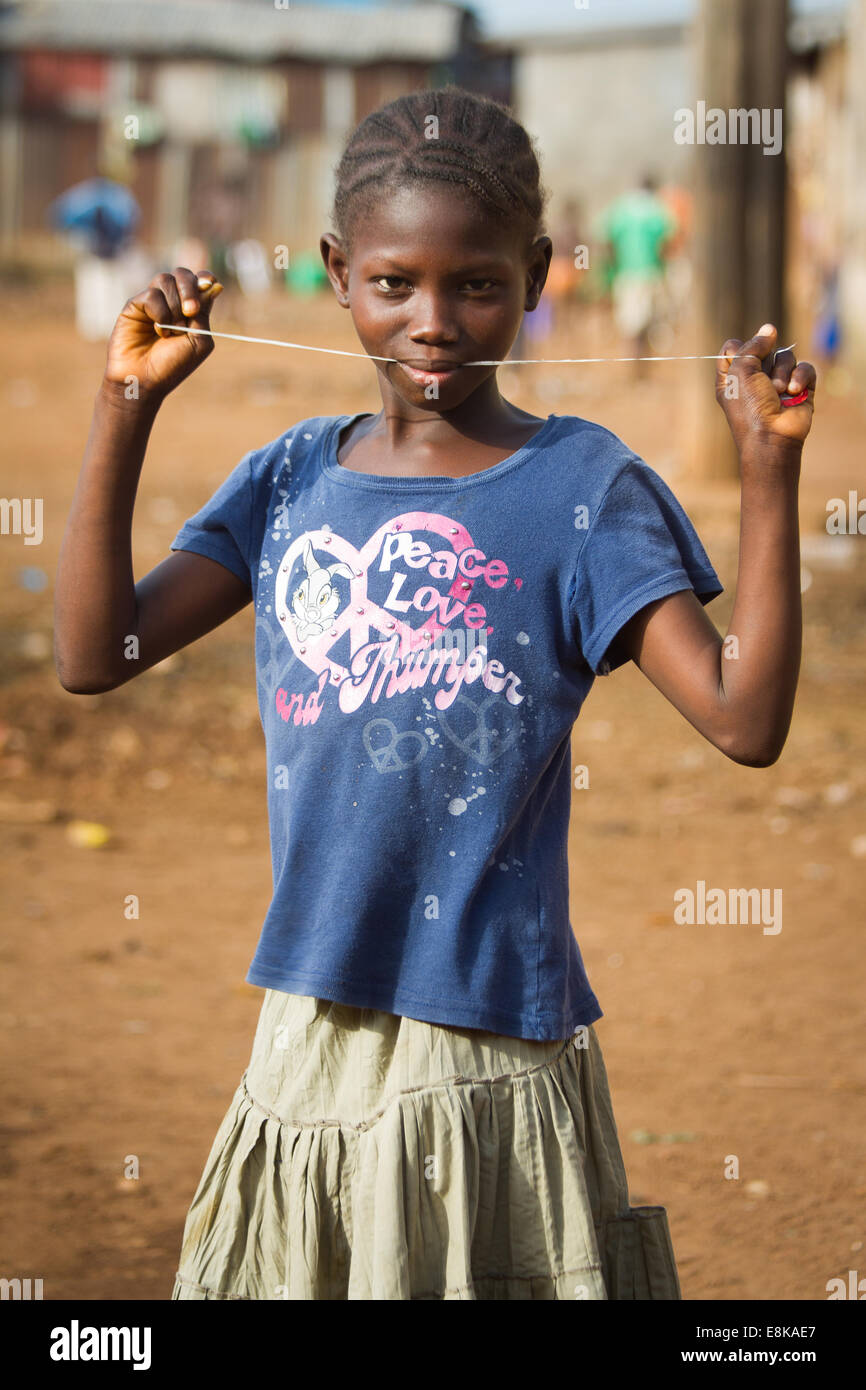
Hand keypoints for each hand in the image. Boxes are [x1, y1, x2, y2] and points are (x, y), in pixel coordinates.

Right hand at [103, 267, 222, 402]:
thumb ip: (204, 313)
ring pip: (165, 280)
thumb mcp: (199, 341)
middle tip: (191, 311)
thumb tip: (213, 284)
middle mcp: (172, 302)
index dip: (204, 278)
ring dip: (174, 306)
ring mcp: (153, 302)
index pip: (199, 280)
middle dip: (189, 288)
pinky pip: (151, 295)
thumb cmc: (173, 366)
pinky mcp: (135, 305)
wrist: (145, 380)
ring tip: (171, 331)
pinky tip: (157, 331)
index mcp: (191, 310)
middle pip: (182, 274)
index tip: (209, 284)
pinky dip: (159, 313)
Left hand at [715, 324, 815, 456]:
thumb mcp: (741, 370)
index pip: (733, 347)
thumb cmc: (749, 407)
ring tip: (780, 390)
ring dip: (783, 371)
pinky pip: (805, 368)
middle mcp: (754, 378)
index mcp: (732, 376)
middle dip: (765, 361)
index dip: (739, 349)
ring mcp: (778, 383)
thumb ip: (753, 345)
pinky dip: (801, 377)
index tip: (742, 359)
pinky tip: (794, 392)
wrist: (773, 437)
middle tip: (763, 379)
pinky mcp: (801, 388)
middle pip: (764, 347)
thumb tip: (769, 329)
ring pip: (786, 356)